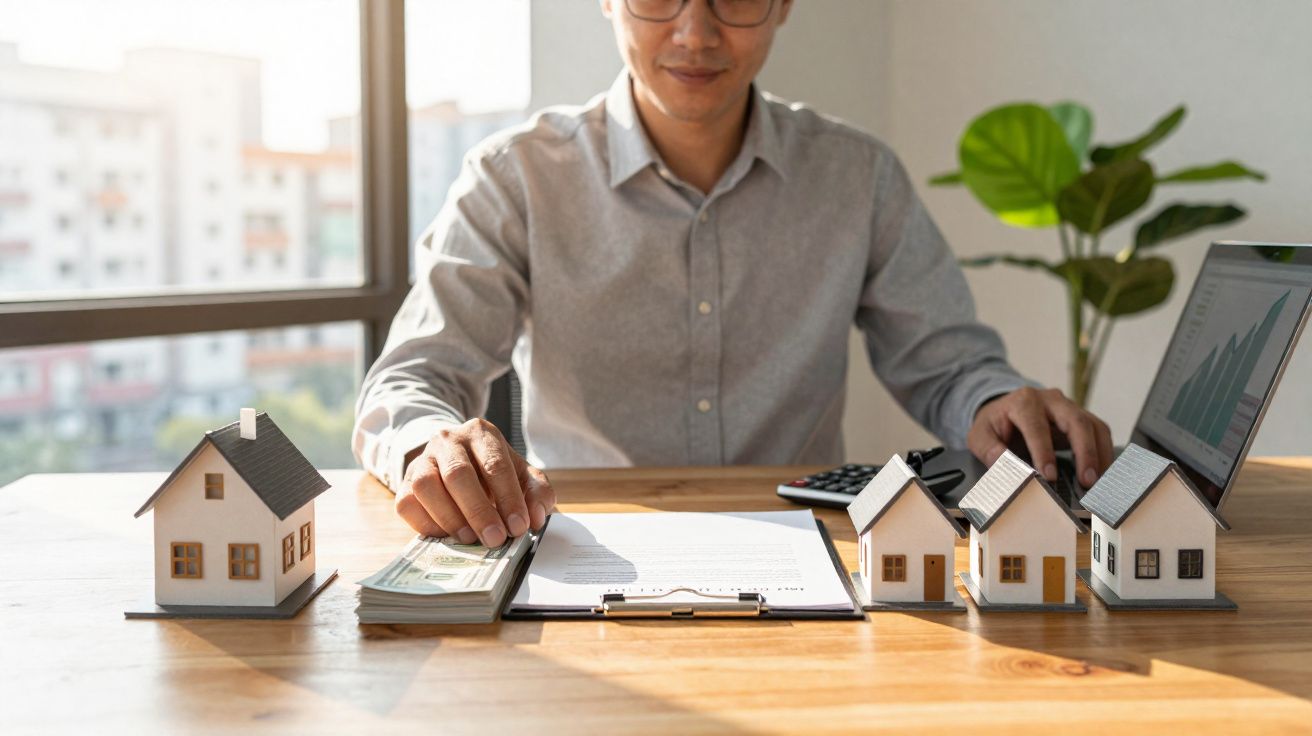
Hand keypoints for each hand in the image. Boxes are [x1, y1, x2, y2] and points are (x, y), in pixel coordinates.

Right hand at [394, 418, 556, 545]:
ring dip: (450, 517)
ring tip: (469, 539)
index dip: (508, 498)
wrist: (456, 460)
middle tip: (495, 539)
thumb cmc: (493, 471)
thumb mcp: (521, 475)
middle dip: (479, 511)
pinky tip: (447, 536)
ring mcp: (422, 459)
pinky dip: (426, 523)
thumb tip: (537, 517)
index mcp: (481, 433)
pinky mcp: (404, 482)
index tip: (519, 526)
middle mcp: (447, 440)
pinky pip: (406, 503)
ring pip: (426, 486)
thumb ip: (536, 492)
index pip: (495, 464)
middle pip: (458, 474)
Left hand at [968, 387, 1112, 488]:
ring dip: (1100, 455)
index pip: (1037, 427)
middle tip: (1087, 481)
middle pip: (1076, 421)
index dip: (1044, 452)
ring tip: (1099, 482)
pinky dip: (1104, 453)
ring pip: (1093, 426)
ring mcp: (1070, 407)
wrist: (1005, 411)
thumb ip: (988, 448)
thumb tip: (1001, 462)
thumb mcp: (980, 435)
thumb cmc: (995, 425)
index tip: (1049, 476)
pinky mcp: (1082, 417)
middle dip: (1084, 452)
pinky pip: (1100, 432)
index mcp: (1024, 402)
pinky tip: (1102, 474)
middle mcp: (1051, 400)